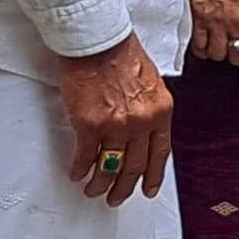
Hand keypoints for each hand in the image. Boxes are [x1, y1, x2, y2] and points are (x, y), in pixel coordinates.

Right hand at [59, 35, 173, 206]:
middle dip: (124, 188)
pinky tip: (77, 173)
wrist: (99, 40)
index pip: (160, 153)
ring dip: (100, 184)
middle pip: (135, 167)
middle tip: (116, 198)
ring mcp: (116, 125)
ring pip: (109, 168)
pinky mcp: (89, 125)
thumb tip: (144, 133)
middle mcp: (142, 122)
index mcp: (161, 110)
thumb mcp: (151, 83)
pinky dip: (79, 169)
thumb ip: (150, 109)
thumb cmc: (122, 54)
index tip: (149, 190)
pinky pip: (85, 158)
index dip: (154, 176)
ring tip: (94, 190)